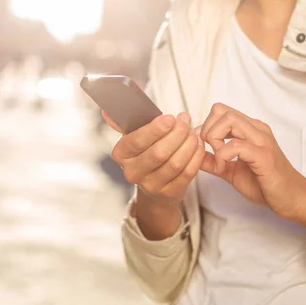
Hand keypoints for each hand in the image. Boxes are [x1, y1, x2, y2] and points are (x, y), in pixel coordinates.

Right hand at [104, 111, 205, 238]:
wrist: (154, 187)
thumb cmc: (146, 152)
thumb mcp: (134, 137)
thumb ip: (124, 122)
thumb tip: (107, 111)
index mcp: (121, 154)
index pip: (137, 141)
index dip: (156, 129)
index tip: (170, 118)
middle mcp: (132, 172)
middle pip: (159, 153)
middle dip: (177, 134)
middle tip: (185, 122)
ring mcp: (151, 186)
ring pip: (175, 163)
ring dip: (188, 144)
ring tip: (193, 133)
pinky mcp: (170, 193)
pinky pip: (187, 173)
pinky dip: (196, 157)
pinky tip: (198, 145)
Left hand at [198, 103, 305, 234]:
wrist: (293, 200)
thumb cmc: (266, 185)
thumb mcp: (232, 172)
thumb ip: (214, 161)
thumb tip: (194, 154)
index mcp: (249, 130)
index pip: (220, 111)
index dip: (205, 127)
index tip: (205, 150)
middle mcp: (256, 129)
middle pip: (221, 110)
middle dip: (207, 130)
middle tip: (209, 153)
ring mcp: (262, 140)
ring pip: (229, 120)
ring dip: (214, 139)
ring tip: (218, 161)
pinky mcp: (264, 156)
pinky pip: (236, 145)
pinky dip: (223, 155)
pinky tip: (225, 169)